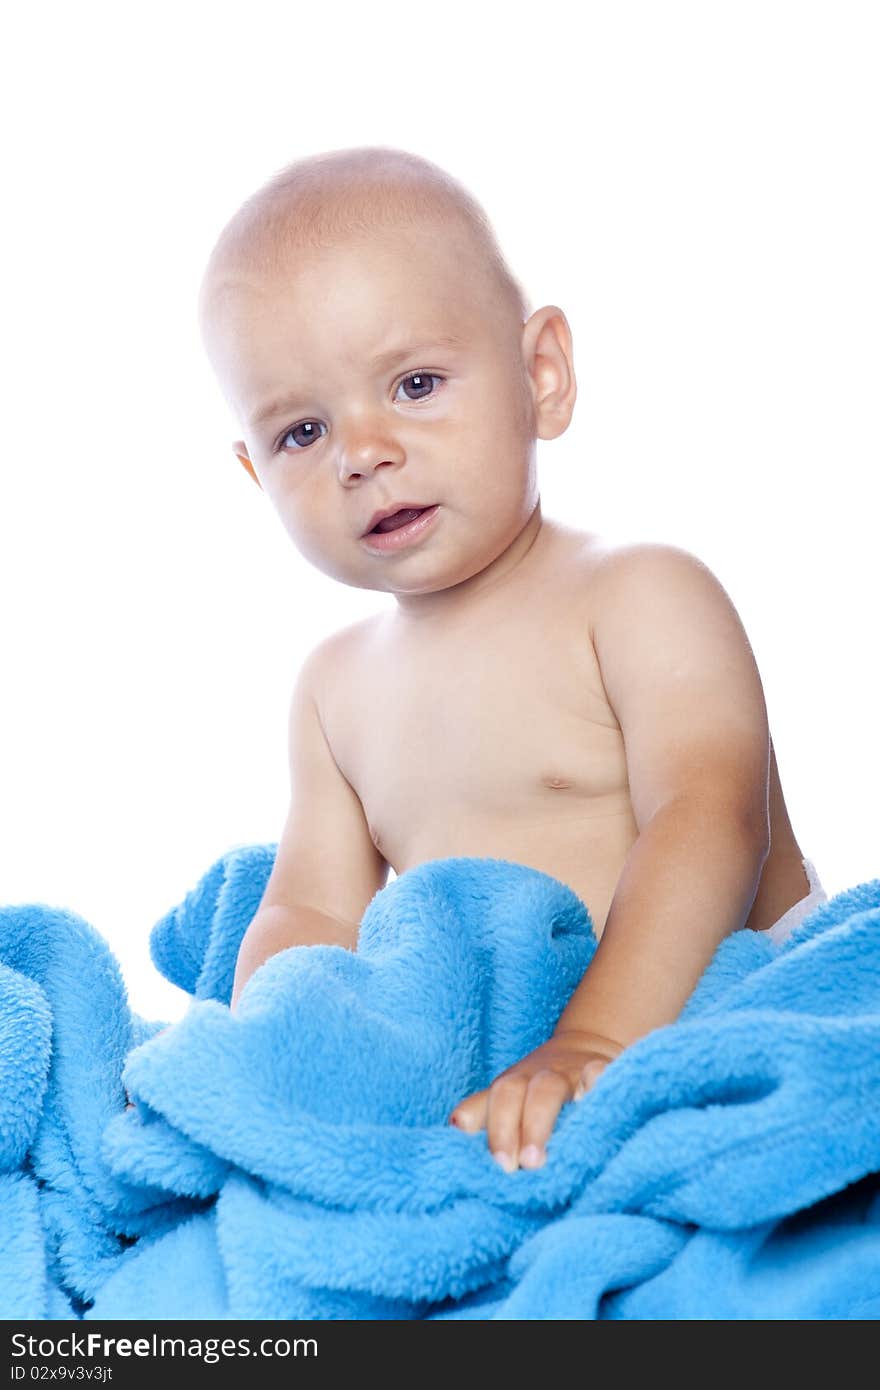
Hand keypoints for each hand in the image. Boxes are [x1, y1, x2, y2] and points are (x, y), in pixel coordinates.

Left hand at [448, 1028, 623, 1171]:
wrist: (587, 1046)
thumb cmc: (541, 1087)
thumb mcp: (511, 1100)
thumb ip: (482, 1114)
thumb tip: (454, 1128)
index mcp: (512, 1085)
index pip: (490, 1101)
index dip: (484, 1128)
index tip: (491, 1163)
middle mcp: (535, 1076)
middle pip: (509, 1092)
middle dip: (504, 1129)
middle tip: (507, 1168)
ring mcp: (568, 1072)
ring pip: (546, 1088)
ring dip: (537, 1122)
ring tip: (535, 1161)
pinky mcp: (601, 1069)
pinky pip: (598, 1073)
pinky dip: (595, 1085)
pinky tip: (592, 1104)